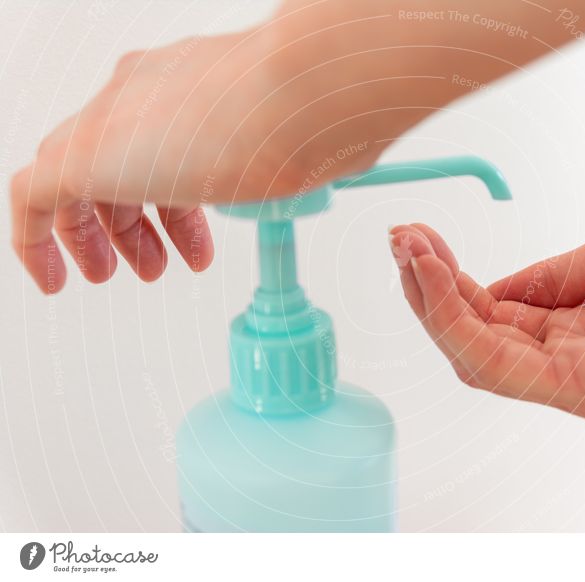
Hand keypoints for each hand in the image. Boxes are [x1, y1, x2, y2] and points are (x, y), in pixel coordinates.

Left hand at [11, 0, 584, 293]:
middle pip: (112, 164)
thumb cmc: (326, 112)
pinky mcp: (84, 156)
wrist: (310, 87)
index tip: (189, 240)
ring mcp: (111, 124)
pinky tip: (58, 279)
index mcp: (188, 90)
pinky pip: (32, 204)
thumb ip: (290, 167)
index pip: (160, 146)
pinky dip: (40, 245)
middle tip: (152, 265)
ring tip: (121, 276)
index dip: (173, 202)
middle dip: (135, 222)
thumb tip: (318, 181)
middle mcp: (142, 97)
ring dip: (101, 237)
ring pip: (73, 185)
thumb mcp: (306, 149)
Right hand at [390, 196, 584, 424]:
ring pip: (479, 356)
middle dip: (432, 291)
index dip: (456, 285)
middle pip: (480, 343)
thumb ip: (550, 281)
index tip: (422, 241)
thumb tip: (494, 287)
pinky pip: (500, 362)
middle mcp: (582, 374)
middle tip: (401, 239)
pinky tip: (432, 275)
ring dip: (433, 303)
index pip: (501, 324)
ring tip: (407, 248)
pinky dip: (457, 318)